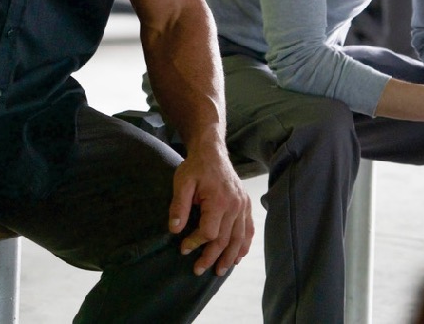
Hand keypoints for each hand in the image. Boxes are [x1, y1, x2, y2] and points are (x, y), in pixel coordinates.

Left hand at [168, 145, 253, 276]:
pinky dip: (244, 244)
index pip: (209, 232)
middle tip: (198, 270)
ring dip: (230, 257)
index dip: (195, 243)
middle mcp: (235, 205)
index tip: (182, 248)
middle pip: (225, 239)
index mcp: (219, 201)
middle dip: (211, 257)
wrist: (212, 151)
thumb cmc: (195, 167)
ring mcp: (243, 205)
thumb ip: (179, 206)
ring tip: (220, 271)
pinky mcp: (246, 204)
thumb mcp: (182, 182)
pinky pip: (248, 229)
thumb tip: (174, 229)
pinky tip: (238, 256)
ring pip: (238, 238)